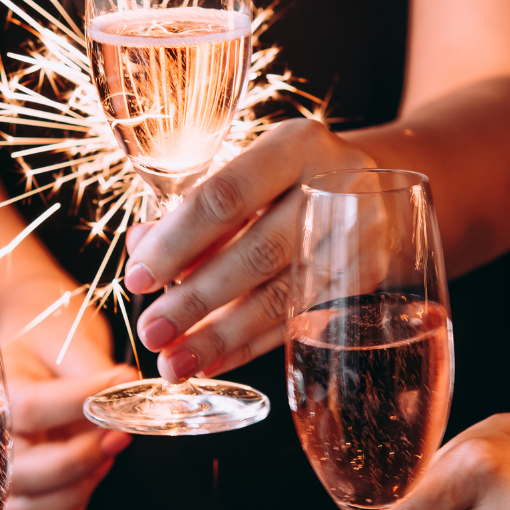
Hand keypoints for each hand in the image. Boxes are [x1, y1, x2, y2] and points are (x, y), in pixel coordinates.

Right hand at [3, 340, 136, 509]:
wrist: (31, 352)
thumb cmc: (46, 343)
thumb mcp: (64, 338)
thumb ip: (92, 367)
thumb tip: (124, 387)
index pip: (28, 409)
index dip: (79, 402)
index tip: (120, 383)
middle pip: (21, 472)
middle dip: (80, 458)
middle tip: (120, 433)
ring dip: (78, 490)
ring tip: (107, 455)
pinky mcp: (13, 501)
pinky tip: (90, 478)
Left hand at [123, 119, 374, 380]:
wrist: (372, 185)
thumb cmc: (289, 179)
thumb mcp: (245, 174)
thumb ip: (192, 210)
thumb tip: (141, 250)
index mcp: (296, 145)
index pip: (226, 197)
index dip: (176, 242)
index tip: (137, 278)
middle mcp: (337, 185)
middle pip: (257, 253)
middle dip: (196, 300)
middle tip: (152, 333)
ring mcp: (360, 235)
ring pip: (282, 296)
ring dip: (221, 336)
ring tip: (175, 364)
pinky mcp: (368, 276)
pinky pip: (300, 320)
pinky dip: (252, 344)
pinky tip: (214, 361)